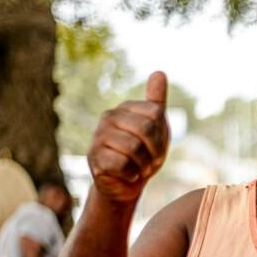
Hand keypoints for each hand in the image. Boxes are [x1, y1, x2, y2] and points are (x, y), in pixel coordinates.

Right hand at [88, 71, 170, 202]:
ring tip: (138, 167)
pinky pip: (123, 164)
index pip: (155, 114)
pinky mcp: (94, 157)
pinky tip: (126, 174)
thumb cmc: (143, 154)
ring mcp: (99, 136)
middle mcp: (109, 117)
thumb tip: (159, 72)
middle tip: (149, 160)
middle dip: (154, 151)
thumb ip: (156, 101)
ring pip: (134, 147)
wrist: (126, 184)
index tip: (156, 146)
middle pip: (145, 129)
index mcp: (125, 108)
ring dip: (143, 164)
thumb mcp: (156, 128)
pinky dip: (131, 174)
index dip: (162, 135)